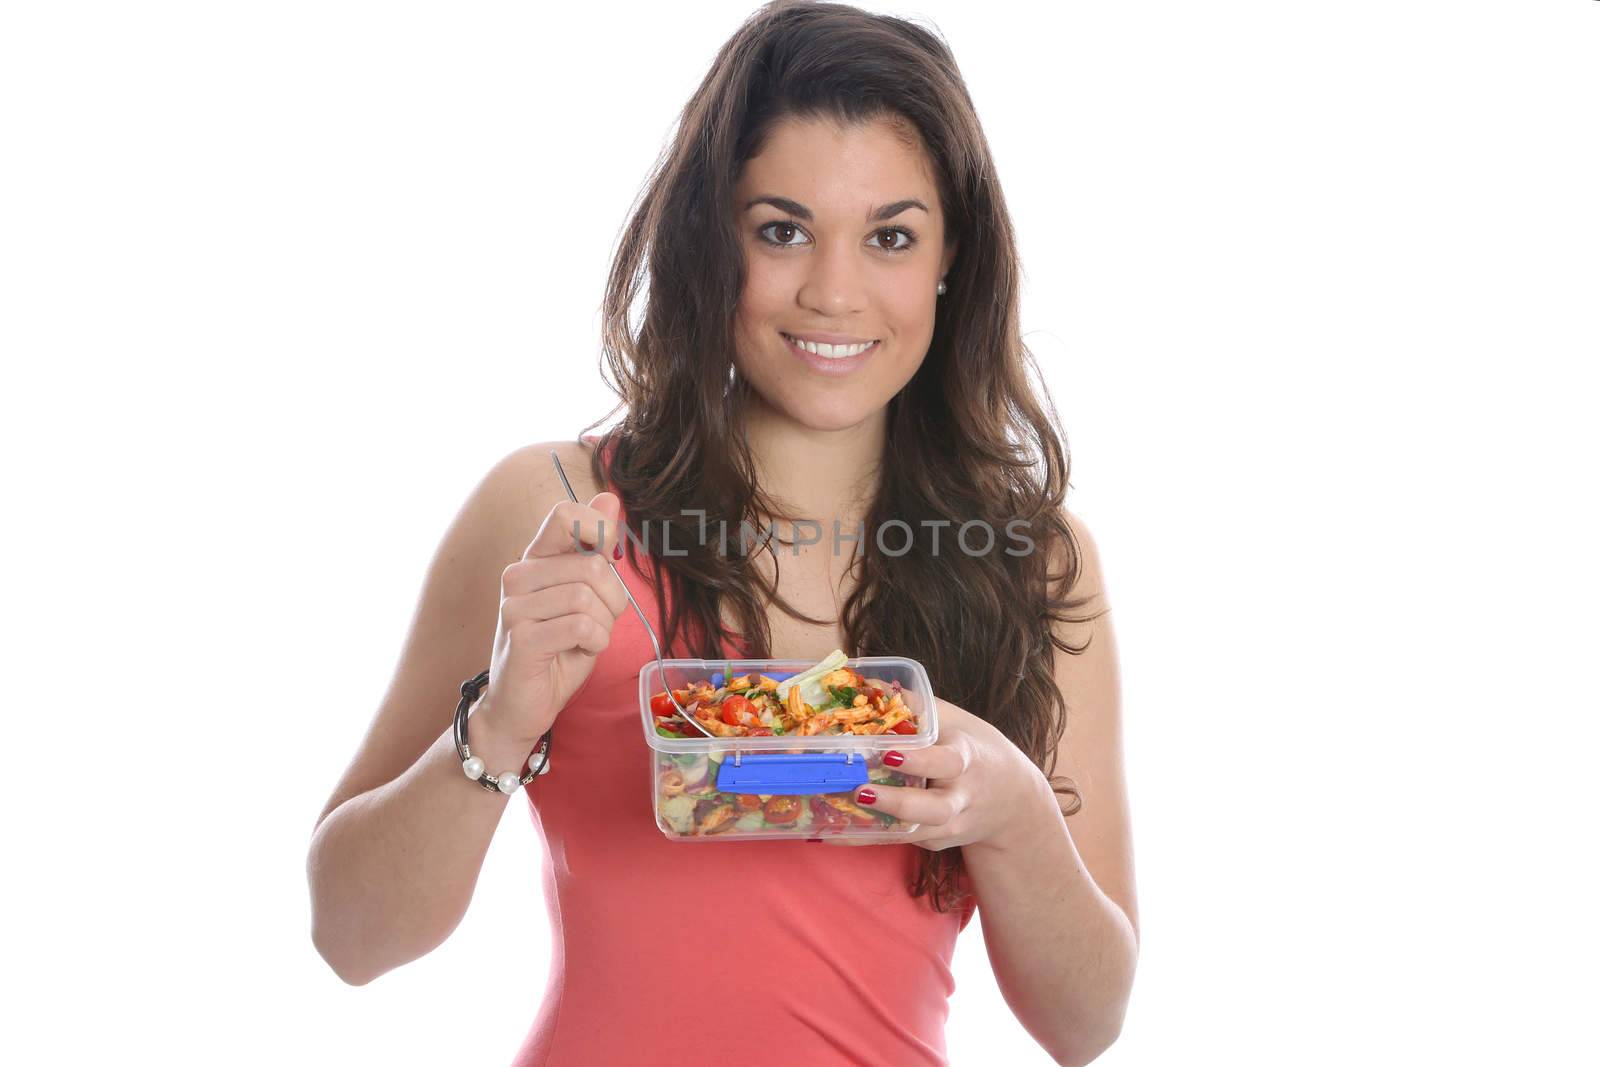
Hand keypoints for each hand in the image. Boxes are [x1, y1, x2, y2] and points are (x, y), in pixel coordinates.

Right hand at [478, 492, 628, 746]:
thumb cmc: (559, 648)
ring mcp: (514, 605)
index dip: (600, 531)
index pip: (566, 514)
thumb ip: (596, 550)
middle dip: (614, 600)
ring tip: (586, 640)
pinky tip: (578, 651)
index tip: (607, 562)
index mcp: (535, 559)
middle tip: (598, 623)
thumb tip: (610, 498)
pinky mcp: (521, 637)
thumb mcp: (587, 595)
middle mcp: (518, 575)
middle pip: (593, 566)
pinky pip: (581, 626)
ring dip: (604, 626)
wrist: (523, 704)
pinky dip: (594, 642)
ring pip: (589, 597)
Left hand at [823, 697, 1052, 851]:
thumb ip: (914, 705)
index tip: (888, 753)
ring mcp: (951, 825)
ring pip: (919, 834)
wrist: (1012, 799)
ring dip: (878, 825)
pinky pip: (903, 842)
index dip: (919, 760)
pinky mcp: (936, 841)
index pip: (946, 761)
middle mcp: (961, 797)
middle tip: (860, 792)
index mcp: (967, 759)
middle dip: (899, 803)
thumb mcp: (953, 721)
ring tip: (840, 816)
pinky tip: (834, 833)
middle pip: (936, 809)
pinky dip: (871, 839)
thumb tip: (866, 682)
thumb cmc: (972, 748)